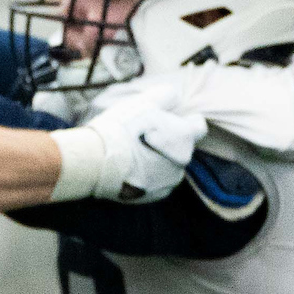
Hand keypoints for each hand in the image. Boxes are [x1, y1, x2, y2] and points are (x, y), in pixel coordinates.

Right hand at [76, 94, 207, 201]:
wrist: (95, 162)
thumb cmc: (122, 129)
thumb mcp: (145, 102)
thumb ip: (166, 96)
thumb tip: (175, 98)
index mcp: (184, 138)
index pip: (198, 126)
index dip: (184, 120)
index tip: (167, 119)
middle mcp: (182, 163)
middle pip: (180, 148)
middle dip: (166, 141)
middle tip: (142, 135)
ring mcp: (168, 182)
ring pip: (167, 166)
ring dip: (156, 160)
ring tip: (131, 153)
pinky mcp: (153, 197)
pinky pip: (154, 183)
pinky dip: (145, 176)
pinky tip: (127, 168)